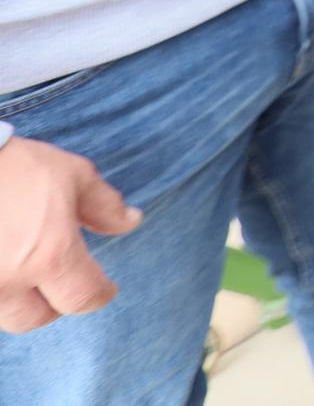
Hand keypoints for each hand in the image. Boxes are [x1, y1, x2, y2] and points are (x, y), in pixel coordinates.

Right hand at [0, 138, 141, 334]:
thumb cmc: (14, 165)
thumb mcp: (71, 175)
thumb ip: (103, 205)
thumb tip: (130, 222)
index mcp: (48, 256)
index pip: (82, 298)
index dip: (99, 295)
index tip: (105, 289)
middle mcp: (8, 281)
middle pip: (35, 319)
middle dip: (52, 304)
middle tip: (59, 283)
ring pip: (2, 316)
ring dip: (16, 303)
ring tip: (25, 275)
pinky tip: (1, 267)